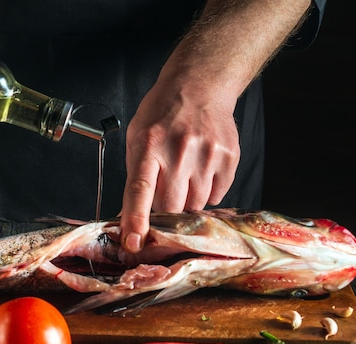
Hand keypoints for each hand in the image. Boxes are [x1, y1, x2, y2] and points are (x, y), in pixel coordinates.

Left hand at [120, 76, 239, 252]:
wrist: (199, 85)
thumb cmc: (162, 113)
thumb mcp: (137, 137)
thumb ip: (135, 176)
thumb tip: (129, 216)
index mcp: (149, 146)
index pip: (140, 190)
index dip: (136, 220)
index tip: (133, 243)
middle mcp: (179, 151)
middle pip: (171, 206)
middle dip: (164, 211)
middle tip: (163, 193)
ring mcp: (207, 155)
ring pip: (195, 205)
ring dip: (186, 201)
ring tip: (183, 176)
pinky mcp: (229, 158)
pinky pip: (216, 195)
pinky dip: (206, 192)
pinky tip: (200, 171)